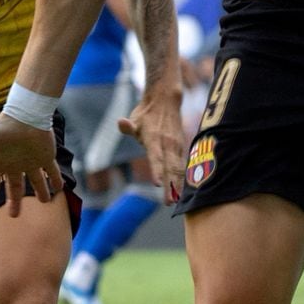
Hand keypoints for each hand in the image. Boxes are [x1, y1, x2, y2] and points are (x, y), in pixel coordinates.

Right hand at [0, 112, 60, 218]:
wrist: (24, 114)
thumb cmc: (0, 128)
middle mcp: (14, 164)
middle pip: (14, 187)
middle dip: (14, 201)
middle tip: (14, 216)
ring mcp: (30, 161)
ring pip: (36, 181)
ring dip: (40, 191)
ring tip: (45, 201)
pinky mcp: (45, 156)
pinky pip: (52, 171)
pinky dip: (56, 180)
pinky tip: (59, 189)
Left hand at [118, 89, 185, 204]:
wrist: (166, 100)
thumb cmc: (146, 113)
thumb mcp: (135, 118)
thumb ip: (129, 126)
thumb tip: (121, 123)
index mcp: (154, 138)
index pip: (156, 157)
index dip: (157, 170)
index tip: (158, 184)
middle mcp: (168, 143)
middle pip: (170, 167)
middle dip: (170, 185)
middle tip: (168, 202)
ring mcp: (176, 145)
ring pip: (178, 167)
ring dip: (177, 184)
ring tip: (174, 199)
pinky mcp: (181, 147)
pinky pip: (182, 165)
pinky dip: (182, 177)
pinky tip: (180, 190)